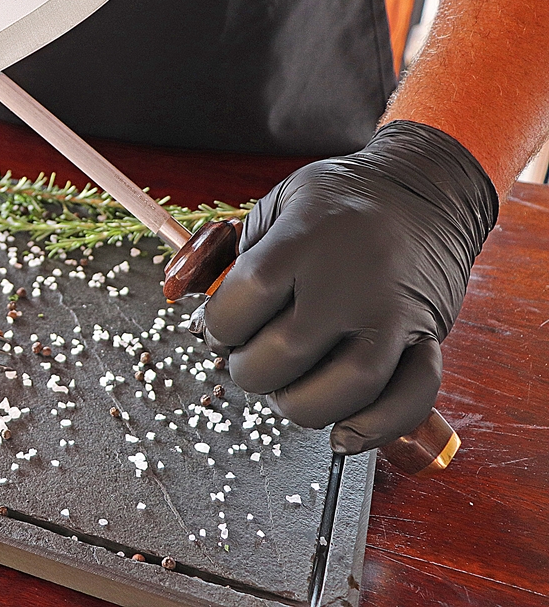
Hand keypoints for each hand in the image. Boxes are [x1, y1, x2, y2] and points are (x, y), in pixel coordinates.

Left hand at [194, 121, 497, 453]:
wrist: (423, 189)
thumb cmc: (338, 201)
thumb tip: (194, 304)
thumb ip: (236, 255)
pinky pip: (410, 397)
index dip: (219, 326)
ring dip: (303, 405)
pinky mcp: (428, 337)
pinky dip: (376, 427)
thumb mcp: (277, 205)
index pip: (245, 300)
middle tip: (251, 360)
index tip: (220, 328)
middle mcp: (350, 281)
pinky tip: (342, 432)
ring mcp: (392, 313)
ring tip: (289, 391)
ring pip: (346, 388)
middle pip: (285, 353)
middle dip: (251, 371)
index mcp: (304, 240)